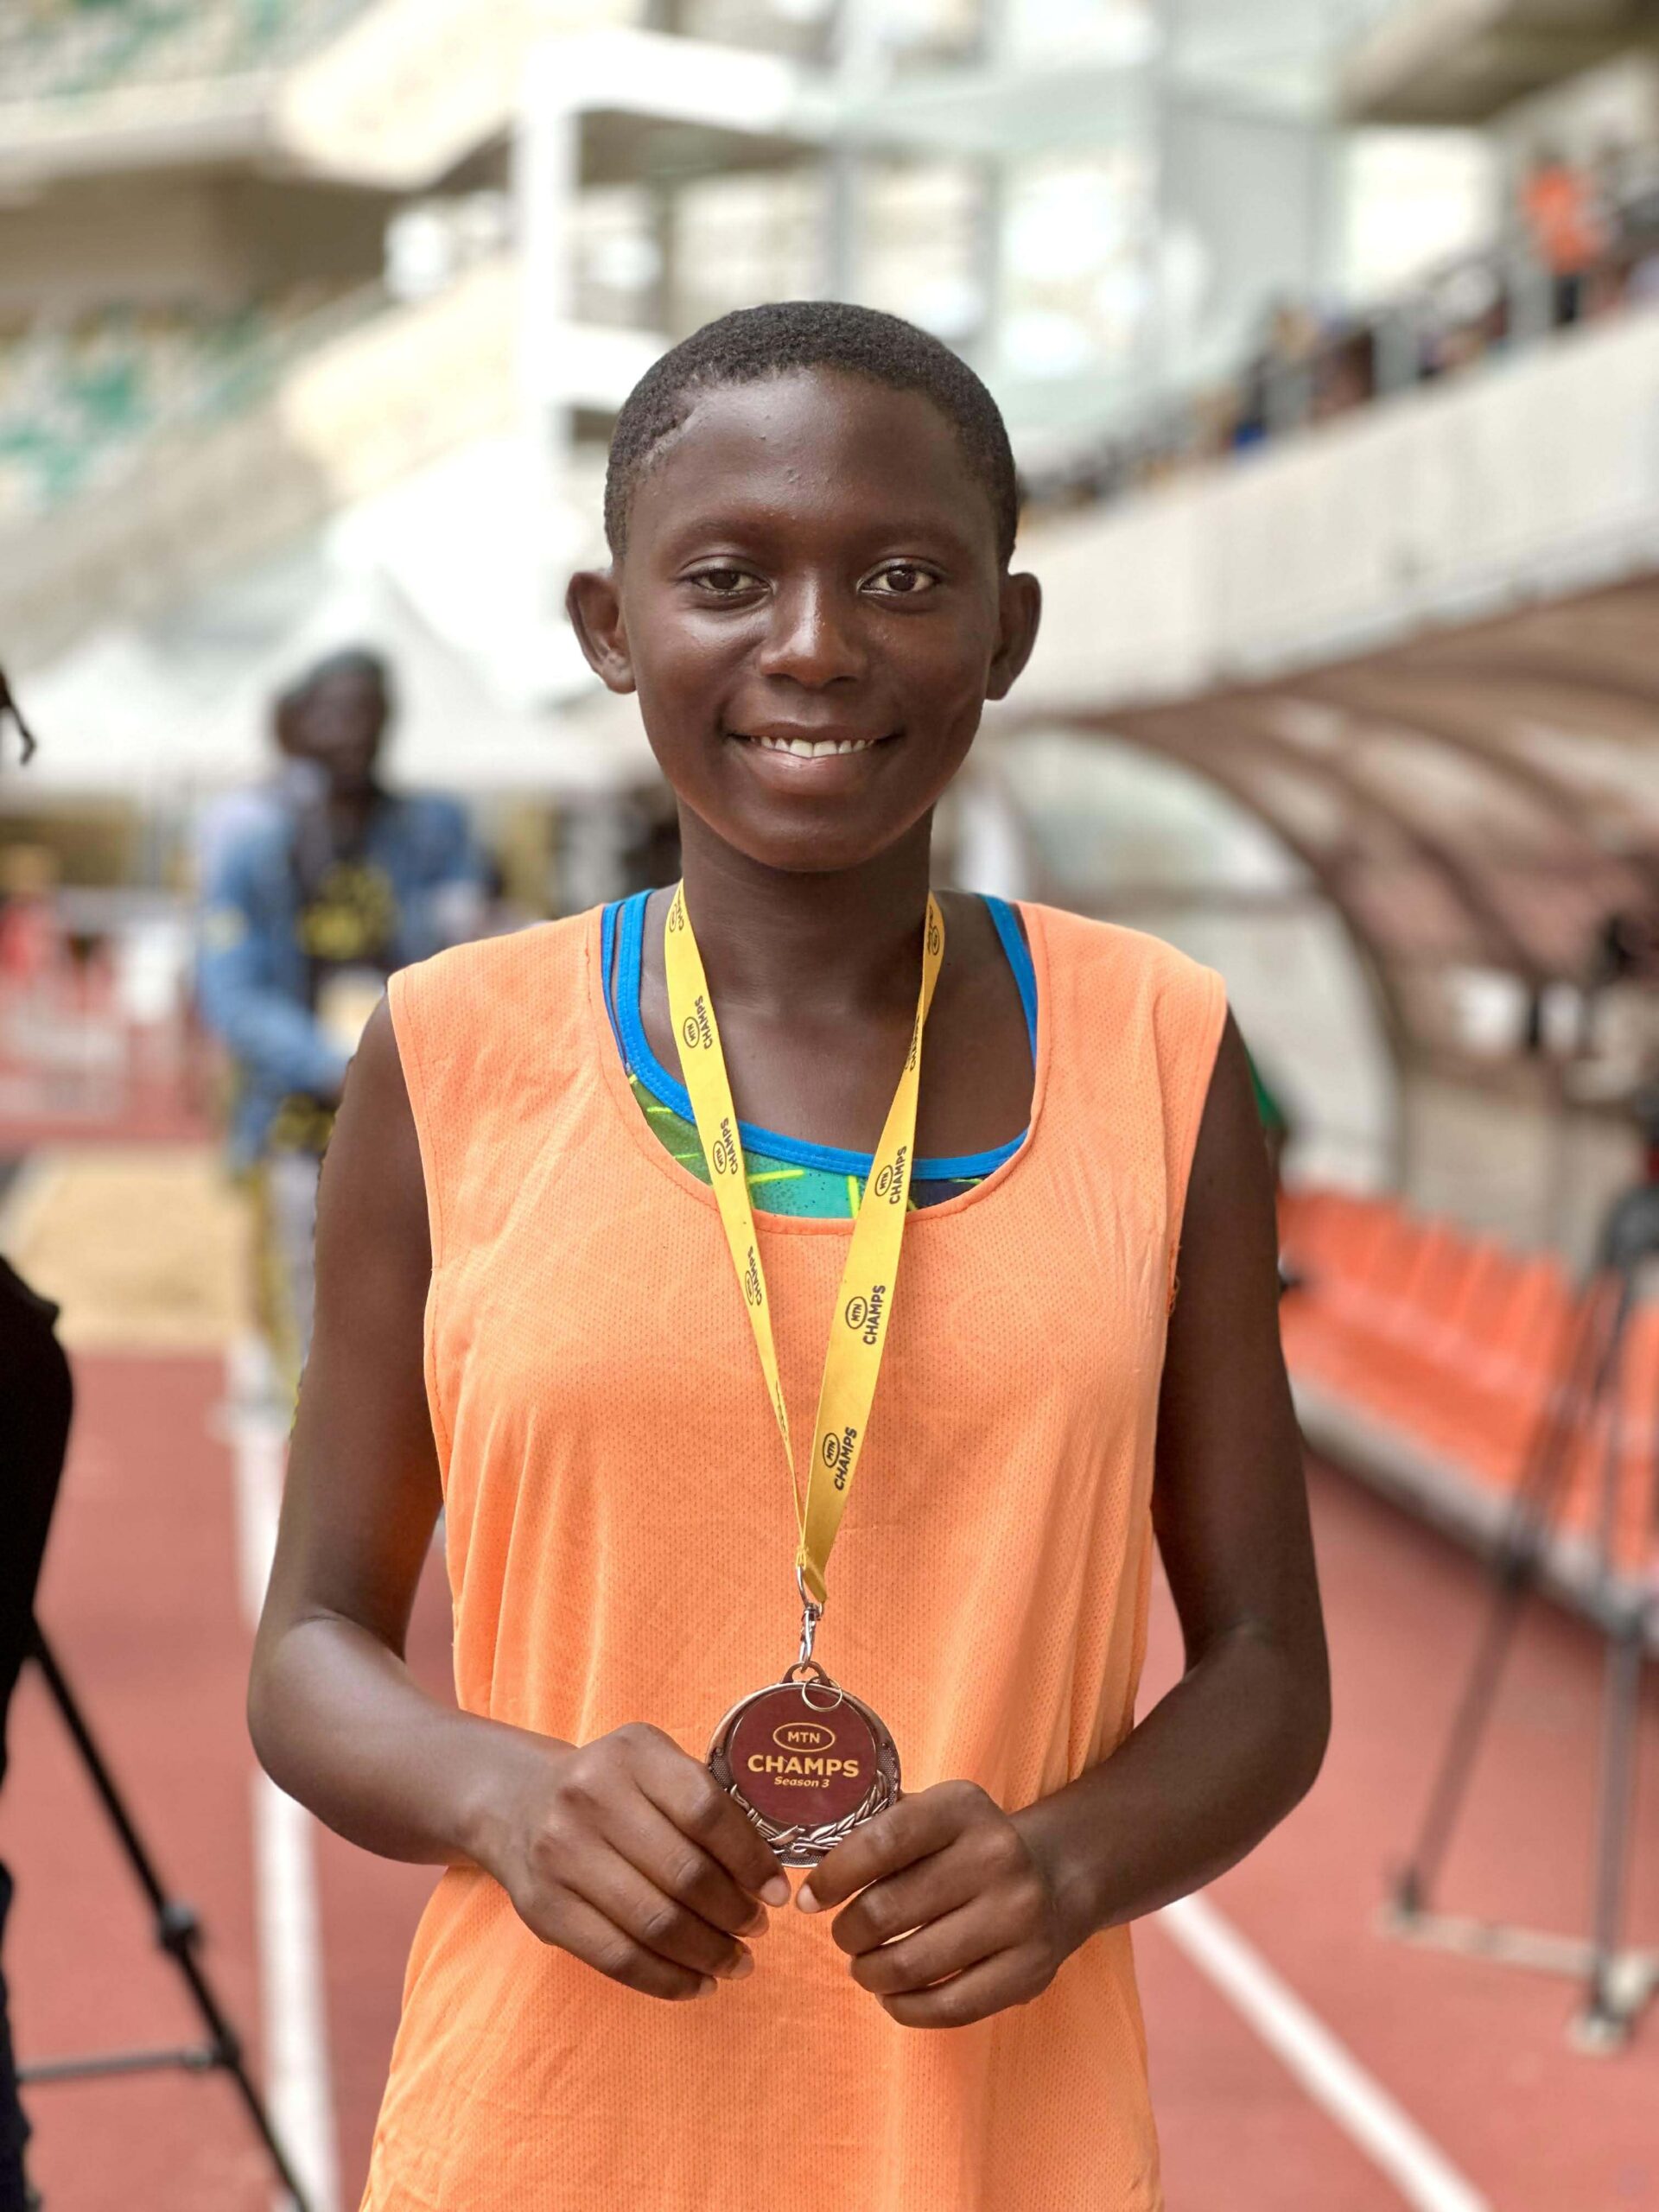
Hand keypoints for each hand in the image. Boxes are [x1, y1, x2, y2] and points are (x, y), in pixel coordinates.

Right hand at [482, 1722, 790, 2001]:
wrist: (516, 1802)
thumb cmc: (610, 1787)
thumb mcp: (651, 1765)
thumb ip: (701, 1802)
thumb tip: (765, 1874)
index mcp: (632, 1754)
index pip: (706, 1811)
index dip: (750, 1859)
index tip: (777, 1893)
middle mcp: (591, 1797)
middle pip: (684, 1873)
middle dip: (734, 1913)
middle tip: (757, 1930)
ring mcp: (561, 1854)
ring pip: (654, 1923)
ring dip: (708, 1953)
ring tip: (737, 1962)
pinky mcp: (544, 1908)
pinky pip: (617, 1958)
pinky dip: (667, 1980)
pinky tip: (698, 1984)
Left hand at [795, 1780, 1082, 2028]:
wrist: (1056, 1877)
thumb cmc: (967, 1846)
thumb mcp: (934, 1814)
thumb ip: (879, 1828)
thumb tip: (808, 1863)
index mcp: (962, 1808)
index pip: (881, 1842)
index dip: (833, 1876)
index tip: (807, 1900)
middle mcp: (996, 1856)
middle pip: (886, 1910)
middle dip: (847, 1932)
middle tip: (844, 1935)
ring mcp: (1018, 1917)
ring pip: (909, 1964)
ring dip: (869, 1973)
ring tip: (865, 1966)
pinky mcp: (1028, 1972)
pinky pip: (946, 2007)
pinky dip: (904, 2008)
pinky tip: (893, 1994)